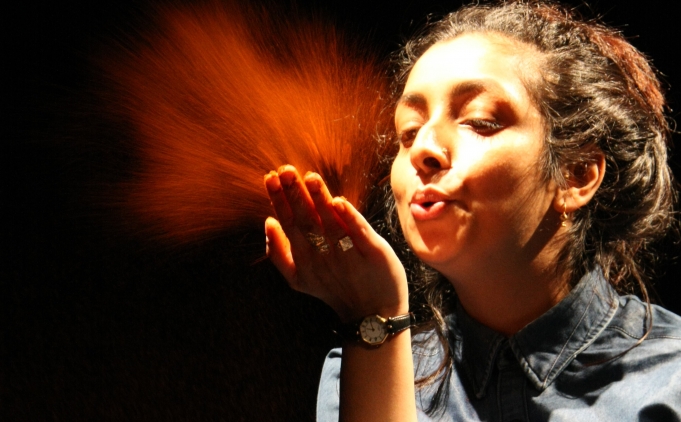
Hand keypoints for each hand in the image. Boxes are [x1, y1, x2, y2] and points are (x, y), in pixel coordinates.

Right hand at [264, 165, 408, 322]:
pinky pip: (359, 234)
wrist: (373, 313)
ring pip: (330, 224)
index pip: (288, 222)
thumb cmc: (336, 289)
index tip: (271, 177)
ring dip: (319, 200)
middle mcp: (323, 255)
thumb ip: (278, 252)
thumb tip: (267, 222)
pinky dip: (350, 219)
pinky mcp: (373, 254)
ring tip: (310, 178)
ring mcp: (348, 255)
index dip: (279, 200)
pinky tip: (339, 202)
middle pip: (305, 221)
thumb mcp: (299, 278)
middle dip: (294, 195)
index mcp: (304, 257)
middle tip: (285, 171)